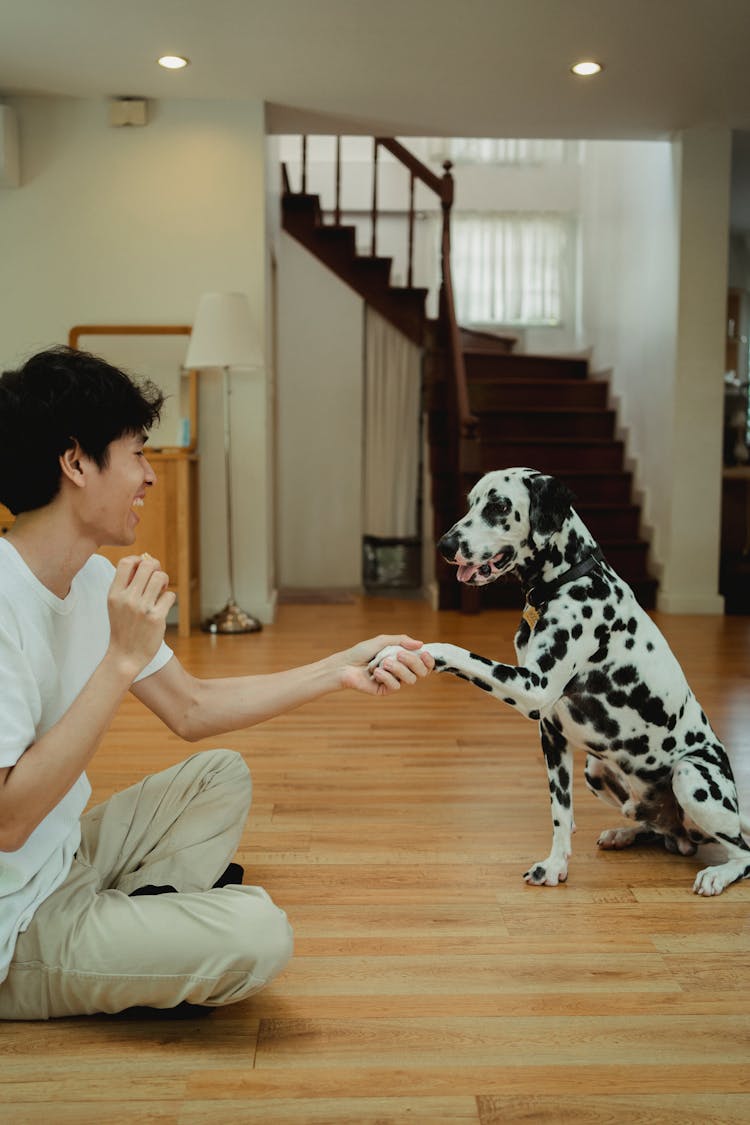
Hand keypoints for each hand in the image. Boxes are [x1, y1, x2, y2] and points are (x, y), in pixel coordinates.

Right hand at [106, 554, 175, 677]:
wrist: (125, 656)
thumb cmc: (123, 628)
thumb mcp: (116, 605)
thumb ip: (126, 584)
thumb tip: (144, 559)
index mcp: (114, 594)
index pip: (126, 562)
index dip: (138, 560)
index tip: (143, 569)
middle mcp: (127, 599)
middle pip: (147, 565)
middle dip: (156, 568)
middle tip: (156, 579)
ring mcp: (142, 608)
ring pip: (161, 577)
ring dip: (164, 582)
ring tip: (160, 591)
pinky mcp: (156, 618)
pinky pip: (170, 595)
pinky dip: (169, 598)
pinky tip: (163, 606)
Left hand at [335, 634, 433, 695]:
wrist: (345, 665)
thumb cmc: (362, 652)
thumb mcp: (383, 641)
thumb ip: (402, 641)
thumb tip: (421, 644)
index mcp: (403, 659)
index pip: (424, 664)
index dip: (429, 660)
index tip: (424, 653)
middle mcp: (401, 671)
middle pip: (421, 672)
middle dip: (413, 662)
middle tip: (399, 654)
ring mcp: (394, 681)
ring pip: (410, 679)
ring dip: (398, 669)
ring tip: (383, 662)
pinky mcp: (385, 690)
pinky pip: (395, 686)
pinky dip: (386, 677)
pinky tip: (376, 672)